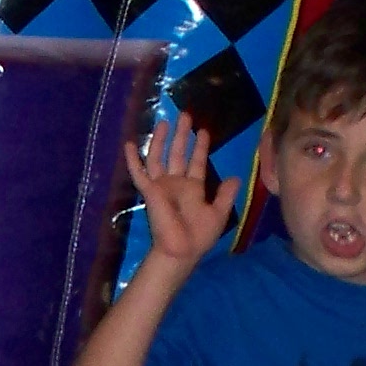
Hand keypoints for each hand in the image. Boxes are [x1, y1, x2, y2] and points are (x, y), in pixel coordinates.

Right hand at [123, 115, 238, 262]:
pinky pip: (138, 173)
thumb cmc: (199, 236)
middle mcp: (176, 183)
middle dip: (182, 135)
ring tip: (166, 121)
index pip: (196, 162)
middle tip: (186, 115)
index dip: (200, 147)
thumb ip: (226, 195)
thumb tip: (236, 178)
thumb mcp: (218, 214)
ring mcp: (161, 186)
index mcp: (192, 188)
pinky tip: (129, 144)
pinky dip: (133, 159)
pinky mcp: (150, 190)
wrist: (181, 250)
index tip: (203, 131)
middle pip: (178, 154)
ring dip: (162, 140)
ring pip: (159, 157)